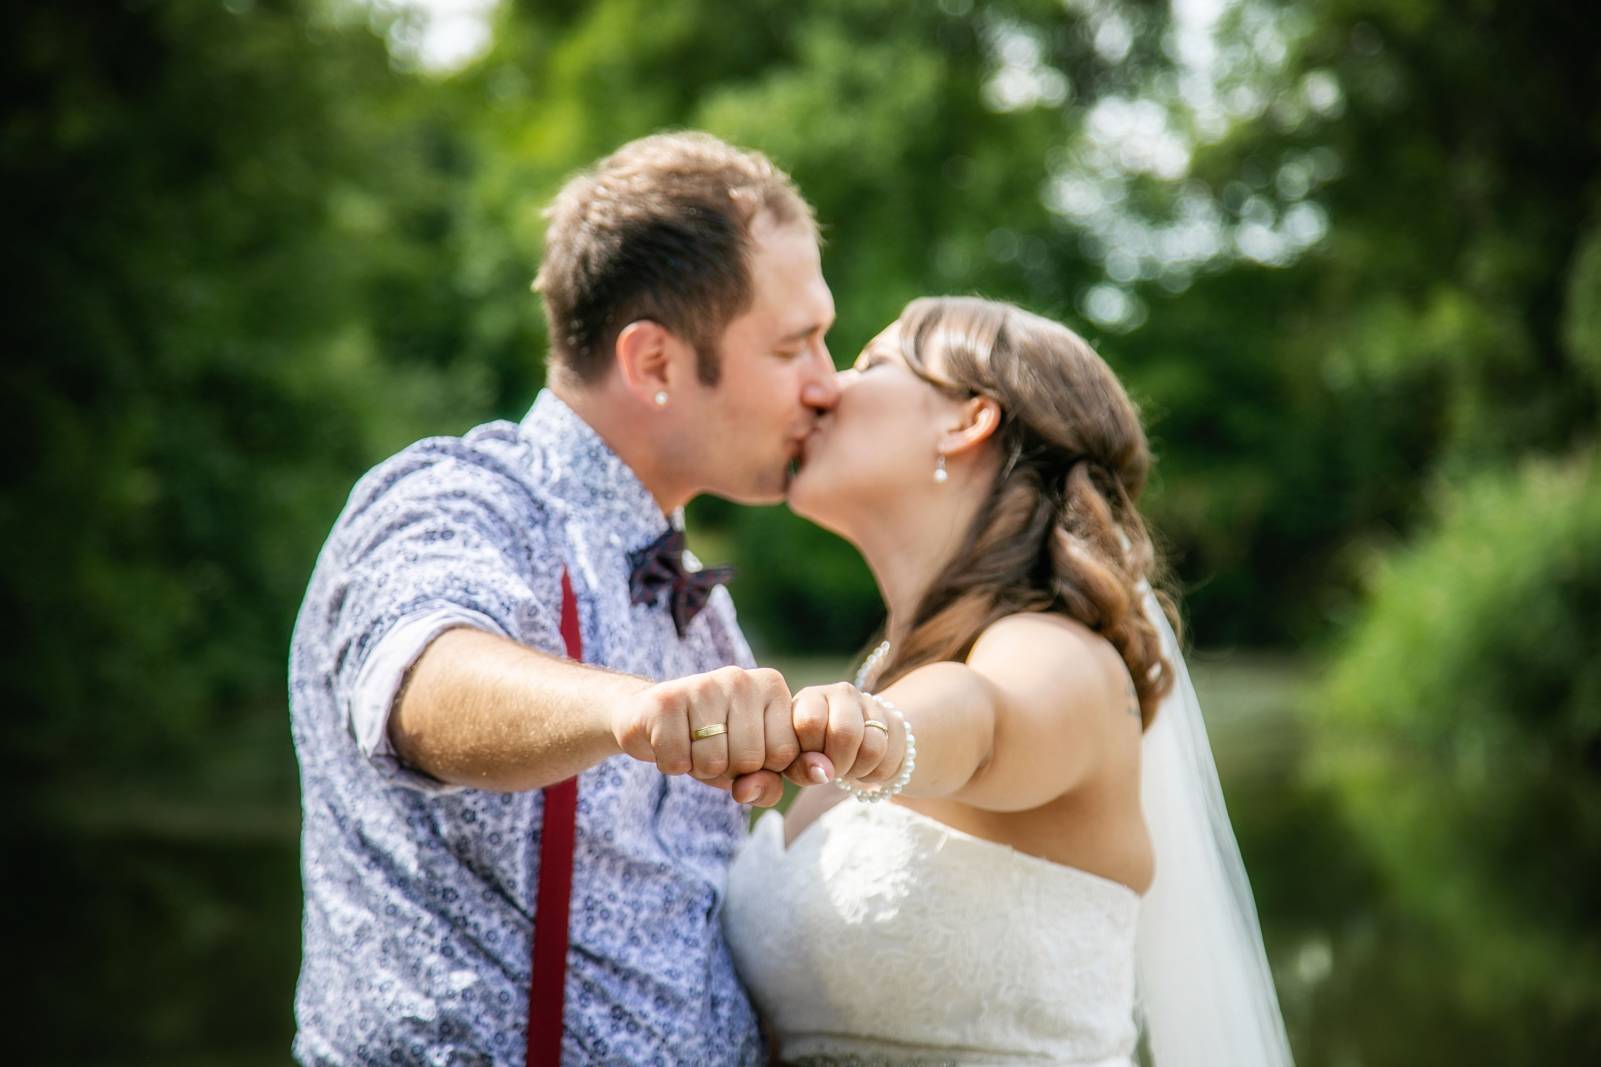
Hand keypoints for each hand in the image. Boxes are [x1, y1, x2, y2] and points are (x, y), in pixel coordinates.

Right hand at [611, 666, 808, 805]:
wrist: (650, 715)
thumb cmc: (711, 742)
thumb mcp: (750, 765)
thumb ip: (769, 785)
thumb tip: (748, 791)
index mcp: (772, 686)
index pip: (786, 753)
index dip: (762, 767)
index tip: (743, 748)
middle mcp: (741, 678)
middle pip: (750, 760)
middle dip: (729, 769)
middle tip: (713, 747)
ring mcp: (703, 684)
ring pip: (713, 762)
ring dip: (698, 768)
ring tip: (691, 744)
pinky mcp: (665, 700)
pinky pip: (678, 762)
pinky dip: (671, 764)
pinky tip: (669, 741)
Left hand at [789, 682, 907, 787]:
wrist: (845, 743)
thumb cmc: (811, 751)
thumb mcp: (796, 760)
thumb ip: (800, 768)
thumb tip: (822, 773)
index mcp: (811, 697)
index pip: (811, 722)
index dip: (811, 751)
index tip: (810, 759)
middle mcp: (843, 693)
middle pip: (846, 733)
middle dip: (838, 764)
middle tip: (832, 770)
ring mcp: (873, 705)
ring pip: (873, 748)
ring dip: (857, 770)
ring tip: (848, 767)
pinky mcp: (896, 722)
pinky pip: (889, 761)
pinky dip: (874, 775)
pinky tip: (863, 766)